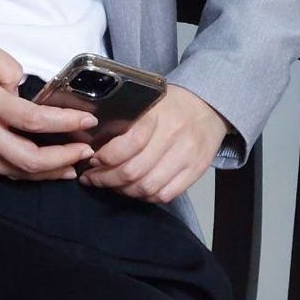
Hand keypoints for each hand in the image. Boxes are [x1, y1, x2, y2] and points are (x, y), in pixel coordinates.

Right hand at [0, 39, 97, 180]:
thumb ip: (8, 66)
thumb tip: (24, 89)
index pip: (34, 121)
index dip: (66, 124)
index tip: (87, 122)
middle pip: (29, 159)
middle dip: (63, 159)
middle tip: (85, 152)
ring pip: (16, 172)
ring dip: (48, 173)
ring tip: (72, 166)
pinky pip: (0, 170)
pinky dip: (25, 172)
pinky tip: (41, 167)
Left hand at [78, 85, 228, 203]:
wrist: (208, 106)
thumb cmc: (171, 104)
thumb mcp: (147, 101)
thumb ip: (127, 121)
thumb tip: (97, 144)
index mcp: (156, 115)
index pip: (127, 145)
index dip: (105, 158)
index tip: (92, 158)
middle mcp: (172, 136)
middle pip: (133, 171)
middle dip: (106, 179)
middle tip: (93, 178)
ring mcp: (186, 156)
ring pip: (148, 187)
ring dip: (123, 191)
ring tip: (111, 186)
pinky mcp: (195, 171)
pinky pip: (166, 194)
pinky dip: (146, 197)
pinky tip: (135, 190)